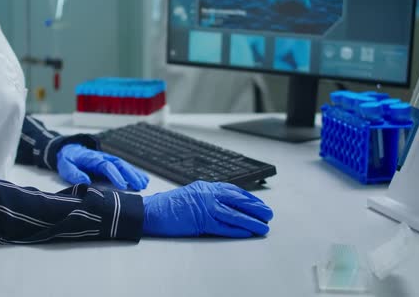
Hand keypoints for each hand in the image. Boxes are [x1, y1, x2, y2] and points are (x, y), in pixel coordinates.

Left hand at [57, 144, 148, 190]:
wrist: (71, 150)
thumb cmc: (69, 160)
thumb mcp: (66, 166)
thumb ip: (74, 173)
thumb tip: (85, 181)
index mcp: (92, 159)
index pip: (106, 166)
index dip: (115, 175)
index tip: (123, 185)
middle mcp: (103, 157)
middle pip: (119, 164)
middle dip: (130, 175)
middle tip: (139, 185)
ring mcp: (109, 159)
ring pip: (124, 165)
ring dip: (135, 174)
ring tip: (144, 183)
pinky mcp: (112, 163)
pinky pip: (125, 167)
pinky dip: (134, 172)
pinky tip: (143, 179)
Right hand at [143, 181, 272, 237]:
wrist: (150, 211)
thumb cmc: (167, 206)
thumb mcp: (190, 194)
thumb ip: (206, 198)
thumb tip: (222, 205)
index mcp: (205, 187)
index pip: (233, 190)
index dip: (248, 197)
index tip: (259, 203)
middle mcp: (207, 194)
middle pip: (238, 200)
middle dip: (255, 207)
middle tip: (268, 214)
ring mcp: (204, 207)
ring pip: (234, 214)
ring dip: (251, 221)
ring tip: (263, 226)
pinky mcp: (200, 221)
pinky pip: (223, 226)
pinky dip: (237, 229)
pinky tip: (247, 232)